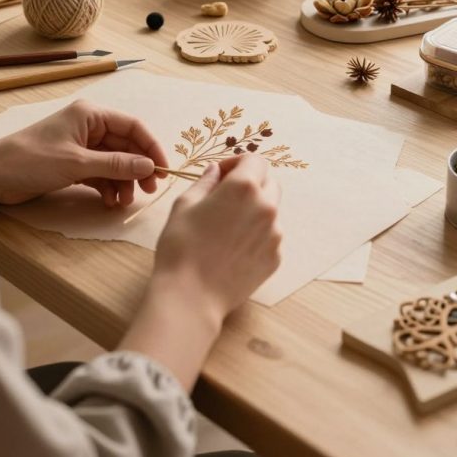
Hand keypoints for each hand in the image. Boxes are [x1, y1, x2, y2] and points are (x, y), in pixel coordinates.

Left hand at [0, 100, 167, 207]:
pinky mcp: (72, 164)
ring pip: (113, 162)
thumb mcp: (78, 164)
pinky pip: (99, 173)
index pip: (132, 126)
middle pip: (125, 146)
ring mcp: (80, 146)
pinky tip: (110, 201)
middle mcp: (88, 127)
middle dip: (137, 169)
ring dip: (122, 182)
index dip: (151, 147)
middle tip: (148, 192)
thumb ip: (116, 165)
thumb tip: (149, 167)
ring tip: (124, 202)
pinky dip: (107, 187)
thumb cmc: (32, 160)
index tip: (163, 170)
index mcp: (91, 114)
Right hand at [152, 154, 281, 324]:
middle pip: (269, 183)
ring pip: (270, 211)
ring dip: (253, 210)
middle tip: (225, 198)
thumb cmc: (181, 246)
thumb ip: (205, 181)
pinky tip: (232, 249)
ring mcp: (275, 235)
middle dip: (250, 184)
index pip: (255, 160)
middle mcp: (266, 207)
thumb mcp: (184, 204)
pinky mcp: (275, 258)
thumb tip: (216, 171)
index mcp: (244, 187)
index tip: (221, 175)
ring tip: (226, 228)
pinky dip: (255, 236)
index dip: (237, 163)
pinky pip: (269, 237)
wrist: (191, 296)